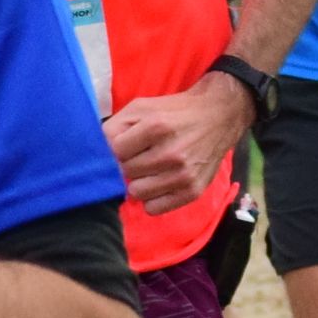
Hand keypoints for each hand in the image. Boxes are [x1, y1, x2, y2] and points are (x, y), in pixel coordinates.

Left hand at [105, 78, 250, 214]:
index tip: (127, 144)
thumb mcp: (140, 108)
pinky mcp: (193, 191)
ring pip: (137, 192)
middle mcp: (171, 154)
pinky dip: (152, 199)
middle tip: (142, 155)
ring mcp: (184, 175)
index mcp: (156, 128)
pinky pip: (154, 209)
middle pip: (126, 172)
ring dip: (139, 182)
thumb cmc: (173, 112)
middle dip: (129, 163)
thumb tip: (99, 153)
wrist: (218, 117)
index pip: (115, 152)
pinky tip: (158, 183)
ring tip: (150, 169)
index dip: (117, 149)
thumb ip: (115, 127)